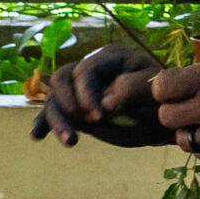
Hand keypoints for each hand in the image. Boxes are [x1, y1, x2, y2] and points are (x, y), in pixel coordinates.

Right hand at [31, 44, 170, 147]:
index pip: (86, 70)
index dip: (87, 93)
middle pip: (62, 79)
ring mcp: (79, 89)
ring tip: (71, 141)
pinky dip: (44, 123)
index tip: (99, 116)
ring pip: (54, 97)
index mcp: (110, 57)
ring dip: (57, 119)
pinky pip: (52, 111)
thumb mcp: (153, 91)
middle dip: (69, 103)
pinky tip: (38, 136)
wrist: (161, 119)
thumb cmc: (160, 100)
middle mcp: (90, 69)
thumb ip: (132, 89)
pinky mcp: (75, 109)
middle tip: (89, 125)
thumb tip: (103, 102)